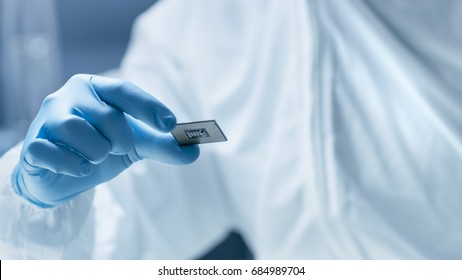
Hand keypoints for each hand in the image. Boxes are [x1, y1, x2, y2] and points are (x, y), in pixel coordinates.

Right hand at [13, 74, 198, 206]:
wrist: (63, 173)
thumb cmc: (101, 148)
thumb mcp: (135, 145)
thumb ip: (163, 145)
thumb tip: (194, 152)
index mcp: (97, 88)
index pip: (125, 91)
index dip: (149, 107)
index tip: (170, 125)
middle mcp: (70, 96)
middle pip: (106, 114)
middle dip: (121, 139)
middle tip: (119, 148)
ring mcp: (47, 118)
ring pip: (76, 130)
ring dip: (96, 152)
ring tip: (95, 157)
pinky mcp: (32, 145)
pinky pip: (52, 153)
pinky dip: (72, 165)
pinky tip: (78, 168)